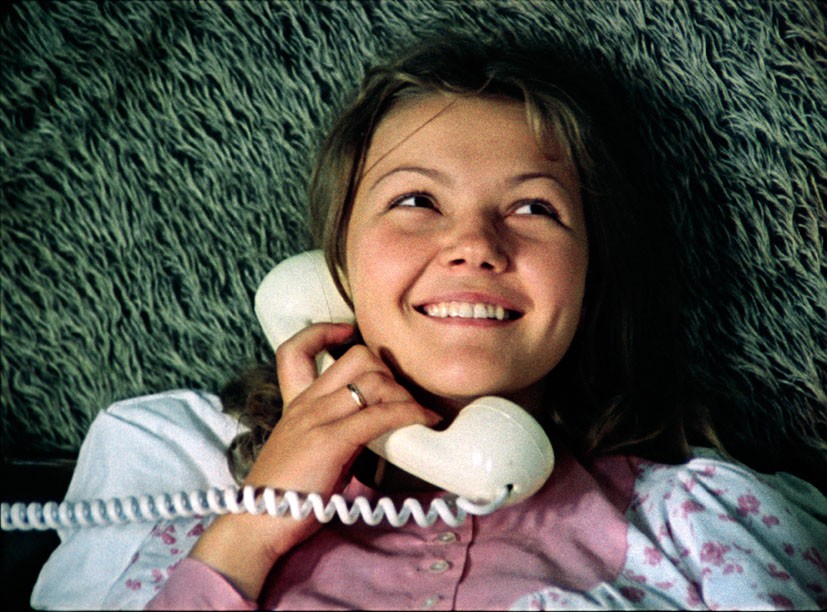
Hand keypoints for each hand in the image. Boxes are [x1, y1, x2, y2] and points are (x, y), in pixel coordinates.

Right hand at [190, 323, 439, 599]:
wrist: (259, 522)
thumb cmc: (287, 494)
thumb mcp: (308, 449)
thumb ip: (336, 429)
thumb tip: (378, 427)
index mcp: (295, 404)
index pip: (295, 349)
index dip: (323, 332)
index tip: (347, 332)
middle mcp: (306, 404)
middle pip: (357, 357)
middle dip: (388, 370)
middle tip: (403, 397)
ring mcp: (317, 419)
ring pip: (373, 379)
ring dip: (405, 394)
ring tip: (418, 414)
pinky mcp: (331, 441)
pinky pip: (380, 414)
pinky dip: (410, 413)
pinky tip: (425, 421)